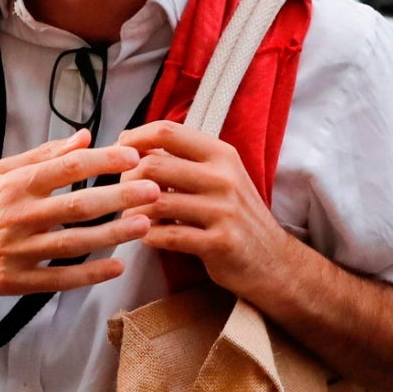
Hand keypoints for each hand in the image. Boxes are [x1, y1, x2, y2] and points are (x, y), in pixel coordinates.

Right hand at [0, 130, 157, 298]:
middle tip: (154, 189)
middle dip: (119, 197)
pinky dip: (88, 274)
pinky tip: (116, 267)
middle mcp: (18, 216)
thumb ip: (43, 155)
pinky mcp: (15, 281)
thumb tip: (85, 136)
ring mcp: (17, 251)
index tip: (133, 156)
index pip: (66, 168)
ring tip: (145, 225)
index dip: (102, 161)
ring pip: (73, 243)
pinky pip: (58, 278)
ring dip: (112, 234)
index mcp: (15, 185)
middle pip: (77, 205)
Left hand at [118, 121, 298, 300]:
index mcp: (221, 155)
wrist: (273, 260)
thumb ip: (185, 161)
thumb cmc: (237, 216)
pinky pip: (167, 235)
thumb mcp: (221, 178)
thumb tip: (133, 144)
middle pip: (153, 165)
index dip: (134, 139)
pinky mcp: (218, 242)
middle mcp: (224, 177)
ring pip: (156, 201)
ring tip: (129, 217)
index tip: (119, 152)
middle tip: (121, 192)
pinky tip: (146, 236)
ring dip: (133, 211)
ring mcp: (222, 211)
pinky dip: (148, 235)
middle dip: (127, 179)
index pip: (167, 131)